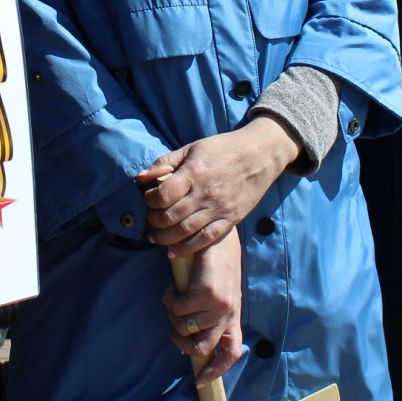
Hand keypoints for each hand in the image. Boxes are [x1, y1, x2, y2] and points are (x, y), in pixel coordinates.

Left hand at [140, 117, 298, 255]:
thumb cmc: (223, 149)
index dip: (149, 200)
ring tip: (157, 238)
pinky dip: (187, 248)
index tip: (148, 199)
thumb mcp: (192, 148)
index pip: (162, 195)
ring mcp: (219, 208)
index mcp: (194, 173)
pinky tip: (173, 252)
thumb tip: (141, 177)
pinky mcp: (231, 219)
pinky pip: (206, 239)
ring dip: (165, 238)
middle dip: (155, 222)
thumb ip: (165, 162)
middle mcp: (205, 193)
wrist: (260, 155)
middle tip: (151, 221)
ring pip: (185, 231)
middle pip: (171, 216)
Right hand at [165, 231, 244, 384]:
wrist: (218, 238)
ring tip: (175, 296)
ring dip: (172, 313)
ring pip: (183, 326)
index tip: (200, 382)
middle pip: (200, 349)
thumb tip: (189, 333)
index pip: (230, 353)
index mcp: (233, 317)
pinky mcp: (204, 294)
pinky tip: (174, 286)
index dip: (215, 370)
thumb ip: (210, 313)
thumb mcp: (220, 293)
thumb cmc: (216, 265)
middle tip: (174, 328)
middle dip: (181, 343)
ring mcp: (217, 306)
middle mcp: (227, 315)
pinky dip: (169, 297)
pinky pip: (175, 308)